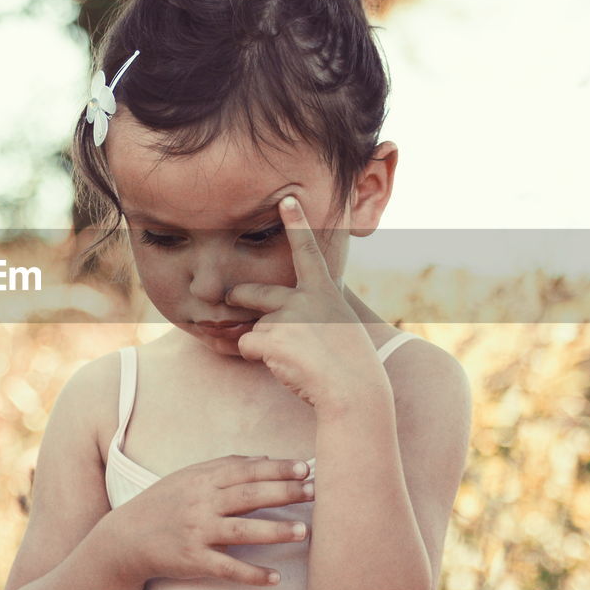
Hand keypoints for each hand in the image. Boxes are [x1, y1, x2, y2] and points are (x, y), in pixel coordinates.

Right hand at [109, 454, 313, 586]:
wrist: (126, 537)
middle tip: (316, 493)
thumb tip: (264, 458)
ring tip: (304, 532)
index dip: (276, 469)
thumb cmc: (164, 503)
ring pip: (242, 531)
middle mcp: (201, 503)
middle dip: (284, 493)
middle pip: (249, 496)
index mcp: (203, 480)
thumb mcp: (189, 477)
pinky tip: (274, 578)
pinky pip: (227, 568)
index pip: (246, 471)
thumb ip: (224, 466)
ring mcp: (197, 532)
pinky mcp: (194, 559)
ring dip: (275, 531)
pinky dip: (251, 573)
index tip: (305, 469)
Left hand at [224, 195, 388, 410]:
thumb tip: (274, 317)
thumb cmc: (350, 366)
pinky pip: (246, 346)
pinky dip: (258, 358)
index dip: (296, 223)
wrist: (354, 391)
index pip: (307, 251)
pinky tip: (286, 367)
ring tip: (295, 359)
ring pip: (251, 328)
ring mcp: (285, 315)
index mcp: (323, 292)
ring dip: (262, 345)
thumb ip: (312, 313)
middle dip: (238, 299)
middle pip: (253, 292)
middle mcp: (302, 297)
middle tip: (235, 302)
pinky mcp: (270, 336)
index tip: (286, 199)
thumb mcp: (339, 326)